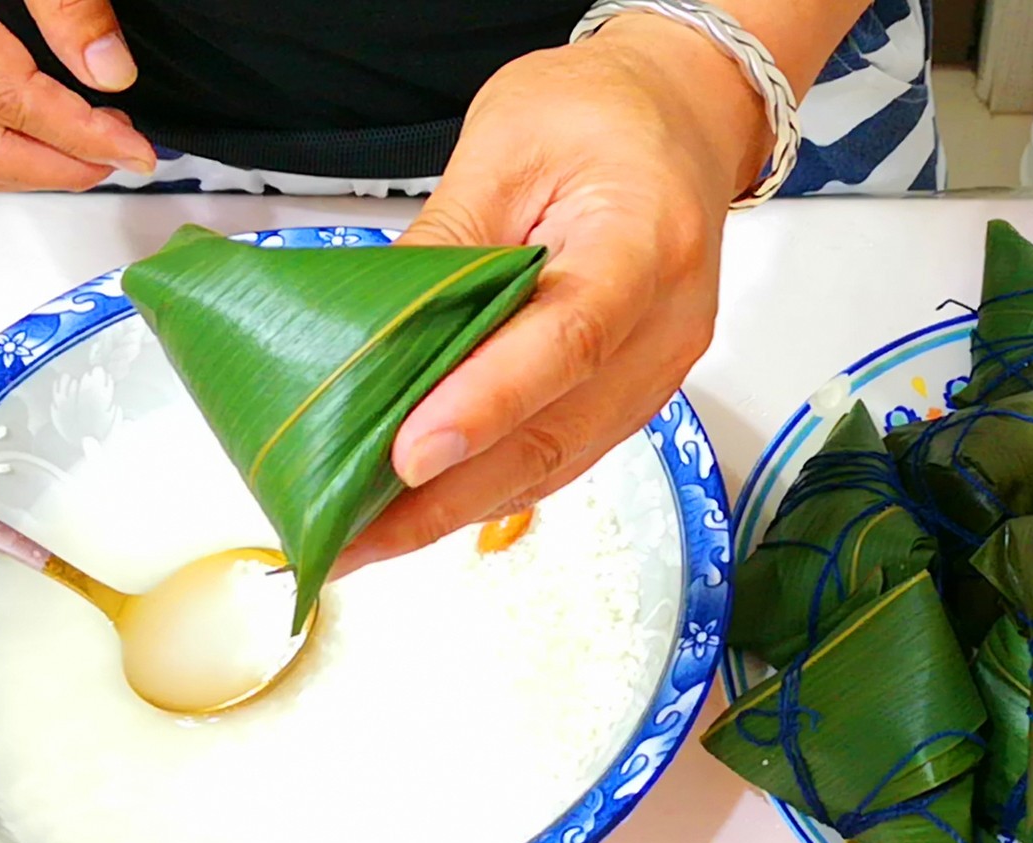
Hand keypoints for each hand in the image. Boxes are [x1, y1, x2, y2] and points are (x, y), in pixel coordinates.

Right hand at [0, 0, 156, 189]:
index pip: (11, 103)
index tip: (137, 150)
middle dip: (61, 170)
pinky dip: (0, 148)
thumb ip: (67, 2)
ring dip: (32, 170)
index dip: (83, 138)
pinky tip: (48, 134)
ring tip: (93, 151)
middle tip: (121, 157)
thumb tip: (110, 71)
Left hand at [335, 15, 770, 574]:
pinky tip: (423, 505)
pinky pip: (563, 455)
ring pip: (558, 462)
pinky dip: (490, 487)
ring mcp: (661, 370)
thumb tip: (370, 336)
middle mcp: (669, 324)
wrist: (681, 119)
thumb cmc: (601, 115)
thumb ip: (446, 242)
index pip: (568, 338)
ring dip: (460, 507)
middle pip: (559, 430)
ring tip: (367, 538)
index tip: (408, 453)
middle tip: (351, 534)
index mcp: (645, 240)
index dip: (486, 403)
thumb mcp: (506, 144)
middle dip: (449, 494)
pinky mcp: (637, 394)